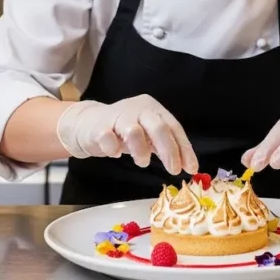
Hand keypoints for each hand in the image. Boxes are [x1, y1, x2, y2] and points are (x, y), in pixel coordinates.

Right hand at [56, 94, 198, 174]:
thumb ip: (165, 148)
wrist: (88, 123)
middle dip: (169, 151)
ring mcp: (117, 116)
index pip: (173, 127)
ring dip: (141, 151)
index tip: (190, 168)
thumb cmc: (123, 131)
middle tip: (174, 170)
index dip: (184, 148)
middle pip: (158, 127)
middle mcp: (138, 109)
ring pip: (134, 131)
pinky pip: (108, 138)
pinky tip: (116, 153)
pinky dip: (114, 149)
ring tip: (142, 162)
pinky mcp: (99, 126)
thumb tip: (188, 166)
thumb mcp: (147, 136)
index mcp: (153, 109)